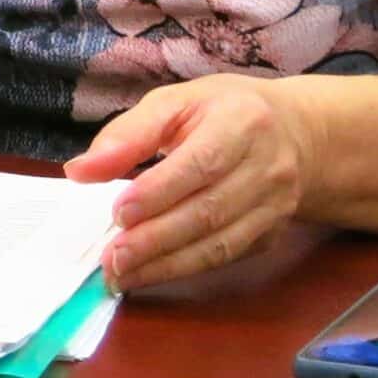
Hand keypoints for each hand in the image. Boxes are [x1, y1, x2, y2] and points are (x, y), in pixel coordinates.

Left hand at [67, 74, 319, 291]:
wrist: (297, 133)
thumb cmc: (222, 112)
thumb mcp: (175, 102)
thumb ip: (127, 133)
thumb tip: (79, 171)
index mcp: (242, 123)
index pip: (200, 163)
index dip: (158, 192)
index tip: (118, 212)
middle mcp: (267, 168)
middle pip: (209, 211)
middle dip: (156, 239)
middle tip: (112, 257)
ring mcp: (276, 206)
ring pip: (220, 243)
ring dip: (167, 264)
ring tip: (122, 275)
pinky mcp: (273, 234)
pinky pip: (227, 256)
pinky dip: (186, 269)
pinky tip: (150, 273)